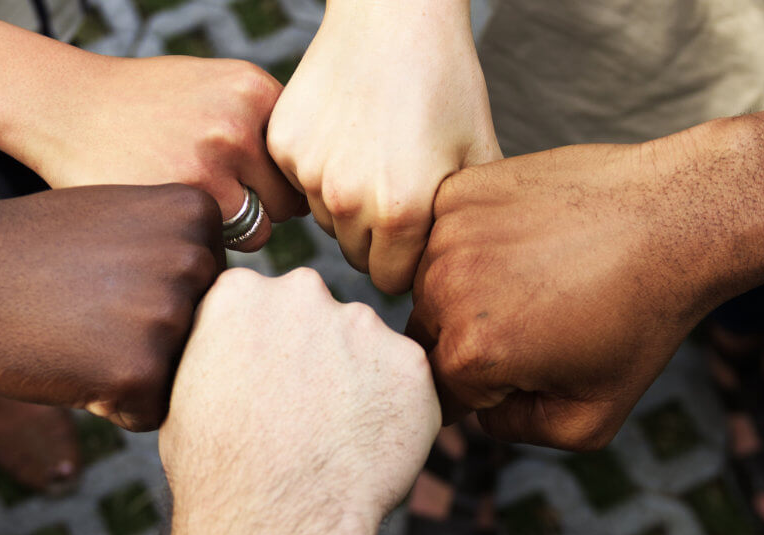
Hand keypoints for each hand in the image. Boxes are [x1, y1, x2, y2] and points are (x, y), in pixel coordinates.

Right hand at [0, 184, 223, 431]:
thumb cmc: (30, 249)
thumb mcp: (125, 221)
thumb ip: (186, 253)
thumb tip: (248, 311)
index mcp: (199, 214)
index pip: (214, 293)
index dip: (155, 301)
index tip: (103, 275)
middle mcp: (197, 258)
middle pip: (204, 340)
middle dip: (150, 342)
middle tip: (82, 307)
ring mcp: (169, 313)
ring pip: (179, 378)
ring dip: (130, 372)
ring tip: (73, 330)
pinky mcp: (140, 368)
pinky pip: (148, 413)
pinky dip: (108, 405)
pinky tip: (65, 360)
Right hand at [2, 56, 305, 250]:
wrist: (66, 106)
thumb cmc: (144, 105)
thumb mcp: (213, 89)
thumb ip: (262, 125)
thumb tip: (313, 182)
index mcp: (255, 90)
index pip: (301, 161)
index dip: (280, 179)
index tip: (250, 183)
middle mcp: (240, 121)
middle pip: (292, 198)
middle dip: (265, 208)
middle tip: (223, 203)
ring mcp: (212, 162)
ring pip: (263, 229)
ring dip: (238, 233)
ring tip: (197, 214)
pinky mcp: (184, 200)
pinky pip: (225, 246)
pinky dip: (205, 245)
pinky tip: (177, 224)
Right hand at [161, 268, 439, 534]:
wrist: (273, 520)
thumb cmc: (215, 471)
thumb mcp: (181, 395)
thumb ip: (214, 353)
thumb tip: (227, 359)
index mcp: (238, 292)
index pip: (260, 304)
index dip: (264, 352)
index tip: (262, 389)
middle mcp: (301, 290)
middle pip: (315, 316)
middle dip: (313, 355)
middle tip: (303, 416)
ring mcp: (360, 322)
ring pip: (364, 347)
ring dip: (357, 382)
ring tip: (333, 441)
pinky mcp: (409, 361)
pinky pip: (406, 383)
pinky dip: (395, 413)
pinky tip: (366, 451)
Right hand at [267, 0, 501, 291]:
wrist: (394, 17)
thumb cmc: (446, 83)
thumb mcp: (479, 154)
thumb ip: (468, 224)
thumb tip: (464, 277)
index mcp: (401, 211)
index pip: (391, 279)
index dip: (408, 260)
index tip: (419, 233)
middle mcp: (347, 200)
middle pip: (357, 255)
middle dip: (377, 237)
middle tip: (398, 188)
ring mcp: (309, 171)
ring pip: (327, 220)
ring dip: (347, 203)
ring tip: (375, 154)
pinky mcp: (284, 146)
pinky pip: (300, 183)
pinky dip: (320, 169)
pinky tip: (346, 132)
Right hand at [407, 131, 731, 450]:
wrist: (675, 218)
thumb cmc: (641, 318)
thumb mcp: (592, 418)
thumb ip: (516, 430)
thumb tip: (479, 409)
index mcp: (471, 354)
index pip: (438, 392)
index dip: (481, 390)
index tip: (524, 365)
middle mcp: (444, 291)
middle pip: (426, 336)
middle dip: (468, 338)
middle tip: (533, 319)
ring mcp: (448, 234)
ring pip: (429, 282)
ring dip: (464, 286)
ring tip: (532, 275)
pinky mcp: (458, 190)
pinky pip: (441, 232)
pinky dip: (471, 241)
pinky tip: (524, 239)